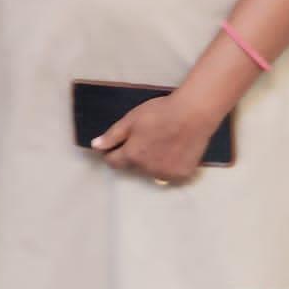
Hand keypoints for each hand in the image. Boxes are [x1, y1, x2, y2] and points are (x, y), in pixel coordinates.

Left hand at [91, 93, 218, 184]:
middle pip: (133, 166)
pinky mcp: (182, 175)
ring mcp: (166, 174)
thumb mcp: (131, 120)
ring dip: (151, 162)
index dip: (112, 152)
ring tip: (162, 143)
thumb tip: (95, 147)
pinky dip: (169, 165)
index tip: (117, 145)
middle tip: (146, 137)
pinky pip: (169, 173)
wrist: (193, 115)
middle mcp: (147, 170)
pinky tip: (175, 150)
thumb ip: (112, 136)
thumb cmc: (160, 113)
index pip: (113, 162)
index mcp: (132, 156)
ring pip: (151, 171)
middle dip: (134, 155)